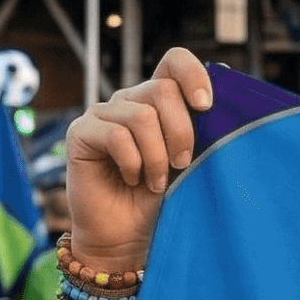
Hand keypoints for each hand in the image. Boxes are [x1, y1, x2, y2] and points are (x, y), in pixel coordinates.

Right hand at [64, 47, 212, 271]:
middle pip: (163, 90)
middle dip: (181, 132)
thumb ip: (201, 128)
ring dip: (157, 157)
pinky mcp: (81, 133)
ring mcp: (103, 114)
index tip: (207, 106)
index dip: (193, 75)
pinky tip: (133, 180)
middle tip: (182, 164)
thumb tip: (219, 99)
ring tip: (156, 182)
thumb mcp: (192, 160)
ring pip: (141, 116)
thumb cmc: (164, 199)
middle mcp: (129, 100)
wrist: (129, 237)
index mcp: (158, 100)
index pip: (173, 61)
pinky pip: (116, 136)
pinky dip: (133, 164)